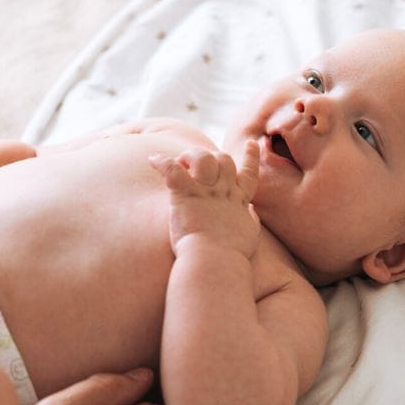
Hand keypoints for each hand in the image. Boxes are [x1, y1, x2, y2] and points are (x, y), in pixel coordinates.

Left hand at [148, 141, 259, 258]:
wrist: (215, 261)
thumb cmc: (231, 256)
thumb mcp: (249, 236)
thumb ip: (249, 221)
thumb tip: (250, 213)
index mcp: (239, 202)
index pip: (249, 174)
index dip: (251, 157)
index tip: (252, 144)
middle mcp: (224, 191)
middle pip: (223, 159)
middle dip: (211, 157)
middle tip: (196, 166)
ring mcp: (205, 192)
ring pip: (201, 157)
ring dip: (190, 156)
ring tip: (180, 162)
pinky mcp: (185, 195)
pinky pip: (171, 169)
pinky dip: (160, 162)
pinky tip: (152, 160)